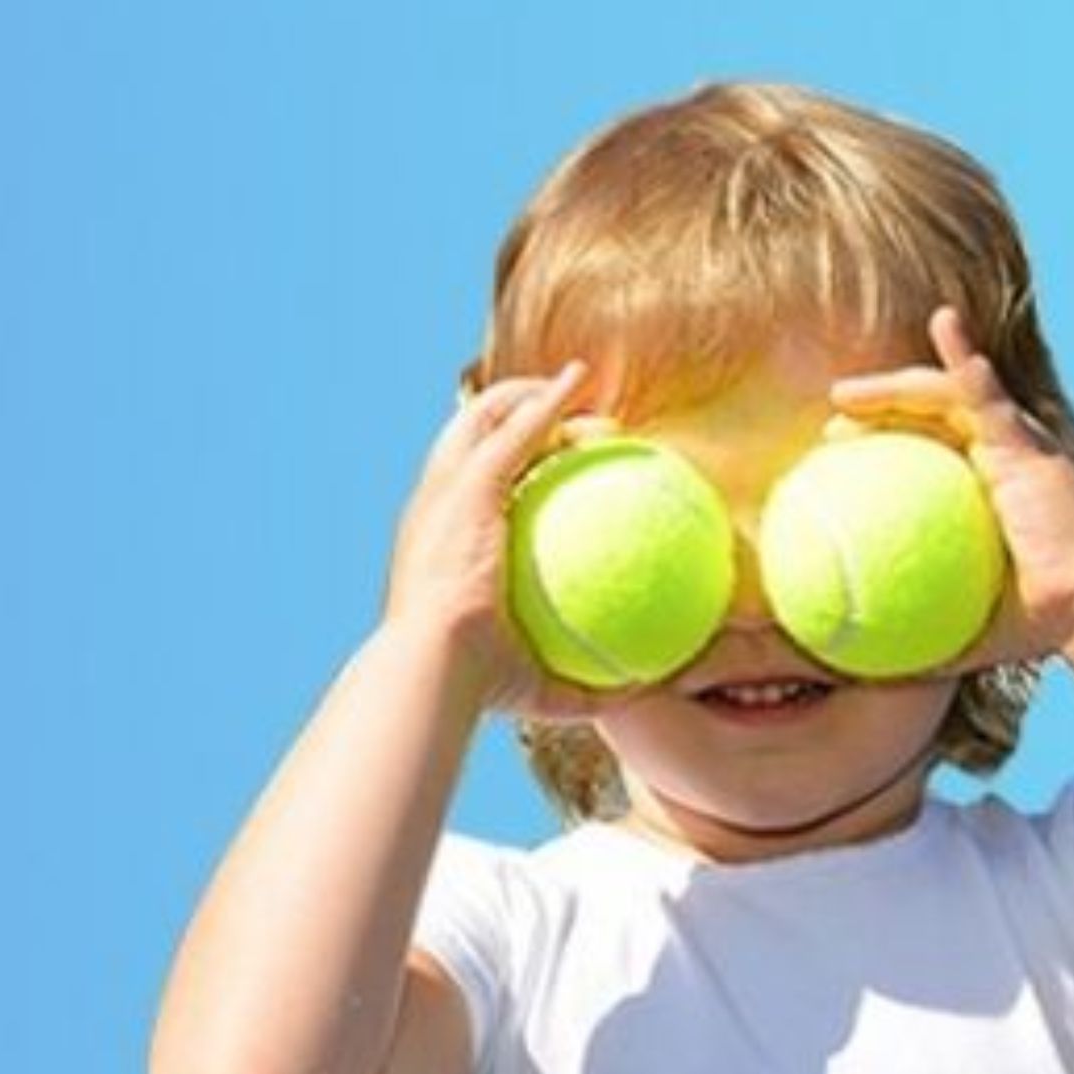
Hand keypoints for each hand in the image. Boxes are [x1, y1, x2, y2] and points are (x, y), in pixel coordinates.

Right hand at [382, 363, 620, 717]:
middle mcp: (435, 510)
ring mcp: (446, 493)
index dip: (503, 476)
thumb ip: (585, 688)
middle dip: (517, 421)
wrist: (433, 667)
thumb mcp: (538, 690)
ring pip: (483, 419)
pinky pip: (515, 427)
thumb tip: (640, 691)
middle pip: (470, 443)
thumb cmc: (474, 686)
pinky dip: (544, 400)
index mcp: (440, 551)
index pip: (467, 496)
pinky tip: (578, 382)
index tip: (551, 476)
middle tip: (574, 429)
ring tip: (575, 386)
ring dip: (529, 397)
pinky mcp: (468, 485)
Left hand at [824, 305, 1073, 674]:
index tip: (837, 450)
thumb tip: (861, 665)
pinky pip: (988, 395)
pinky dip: (965, 360)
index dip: (883, 439)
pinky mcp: (1026, 446)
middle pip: (930, 415)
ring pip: (948, 395)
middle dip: (879, 408)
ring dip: (894, 387)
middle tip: (833, 419)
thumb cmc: (1038, 623)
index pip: (928, 449)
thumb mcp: (965, 629)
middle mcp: (1001, 460)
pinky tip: (944, 324)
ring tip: (846, 395)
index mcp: (987, 492)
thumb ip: (918, 632)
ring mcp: (1016, 448)